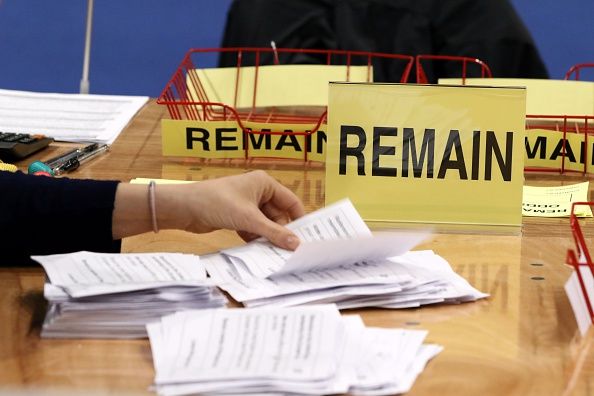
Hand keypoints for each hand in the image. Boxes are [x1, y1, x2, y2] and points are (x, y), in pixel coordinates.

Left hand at [113, 171, 304, 249]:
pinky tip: (257, 250)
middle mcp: (258, 192)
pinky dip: (256, 239)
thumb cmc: (216, 202)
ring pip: (266, 224)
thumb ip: (273, 232)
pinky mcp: (237, 217)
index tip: (306, 236)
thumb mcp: (249, 219)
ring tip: (272, 252)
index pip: (291, 202)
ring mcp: (247, 205)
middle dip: (281, 232)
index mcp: (264, 183)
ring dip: (267, 237)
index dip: (299, 219)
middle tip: (288, 251)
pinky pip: (254, 229)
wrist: (184, 208)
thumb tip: (295, 244)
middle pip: (279, 215)